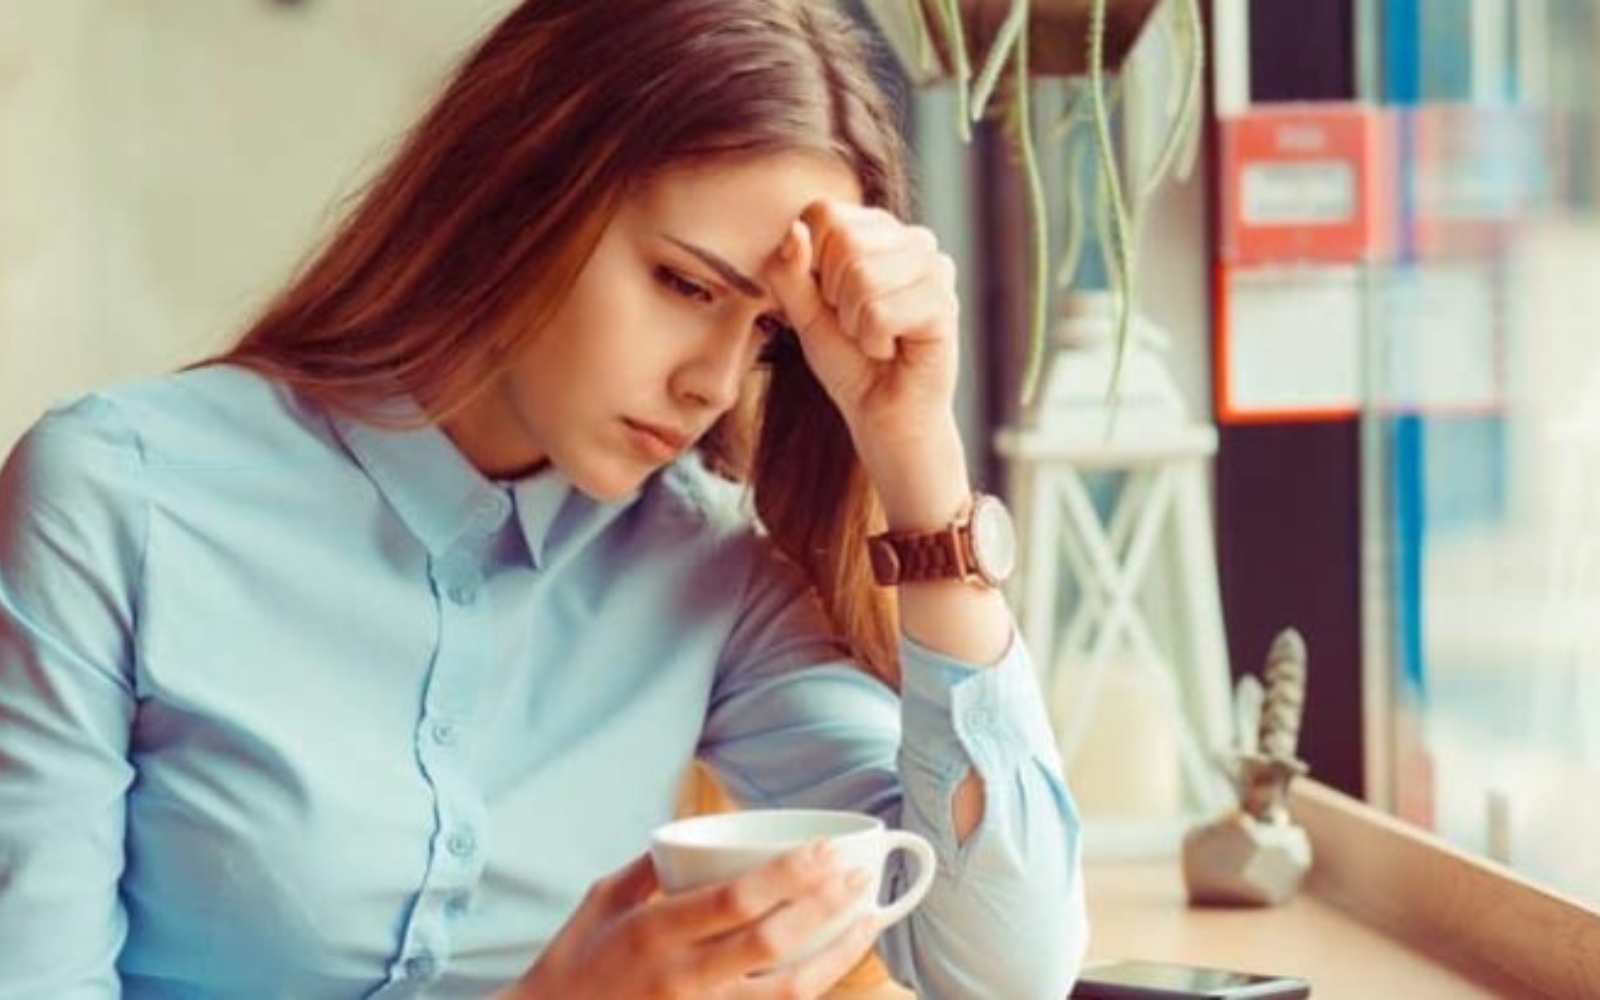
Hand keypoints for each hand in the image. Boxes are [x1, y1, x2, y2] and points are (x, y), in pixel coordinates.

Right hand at [504, 844, 879, 999]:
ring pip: (786, 993)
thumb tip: (702, 833)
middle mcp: (681, 979)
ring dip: (836, 954)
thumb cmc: (575, 962)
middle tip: (860, 873)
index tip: (829, 850)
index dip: (791, 875)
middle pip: (772, 944)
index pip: (736, 901)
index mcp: (653, 933)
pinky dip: (810, 989)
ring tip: (869, 918)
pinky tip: (836, 962)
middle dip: (825, 905)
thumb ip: (654, 865)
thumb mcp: (603, 898)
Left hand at [767, 202, 968, 526]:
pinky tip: (894, 350)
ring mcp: (935, 267)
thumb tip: (794, 229)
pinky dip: (873, 341)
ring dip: (855, 323)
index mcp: (878, 232)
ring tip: (876, 339)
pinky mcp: (946, 303)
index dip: (810, 262)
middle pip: (842, 239)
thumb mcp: (805, 314)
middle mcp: (912, 239)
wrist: (885, 418)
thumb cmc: (850, 364)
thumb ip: (791, 272)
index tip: (829, 301)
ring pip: (860, 275)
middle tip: (857, 325)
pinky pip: (880, 310)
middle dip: (833, 295)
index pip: (824, 212)